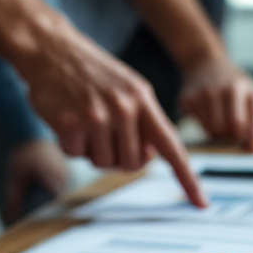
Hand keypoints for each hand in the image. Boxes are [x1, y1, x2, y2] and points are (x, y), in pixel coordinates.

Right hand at [0, 0, 205, 207]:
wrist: (51, 49)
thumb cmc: (92, 73)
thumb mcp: (128, 88)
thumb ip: (143, 121)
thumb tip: (148, 158)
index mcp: (144, 99)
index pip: (172, 146)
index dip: (188, 178)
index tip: (201, 203)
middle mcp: (125, 108)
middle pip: (132, 164)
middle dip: (119, 157)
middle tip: (105, 133)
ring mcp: (97, 116)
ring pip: (103, 164)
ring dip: (93, 151)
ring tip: (86, 122)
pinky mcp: (71, 123)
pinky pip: (76, 156)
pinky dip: (71, 145)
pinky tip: (68, 120)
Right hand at [178, 56, 252, 151]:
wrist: (205, 62)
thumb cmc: (233, 82)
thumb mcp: (251, 96)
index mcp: (234, 90)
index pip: (236, 124)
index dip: (240, 134)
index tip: (241, 132)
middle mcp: (213, 92)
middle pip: (219, 131)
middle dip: (226, 135)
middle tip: (230, 126)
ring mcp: (196, 96)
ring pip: (206, 131)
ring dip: (215, 130)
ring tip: (219, 116)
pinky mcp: (184, 101)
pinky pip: (196, 124)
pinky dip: (202, 122)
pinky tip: (206, 110)